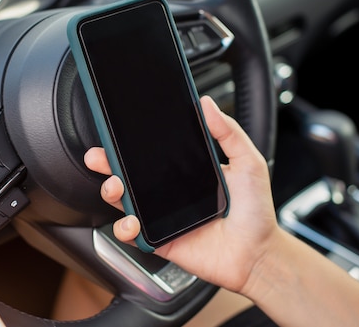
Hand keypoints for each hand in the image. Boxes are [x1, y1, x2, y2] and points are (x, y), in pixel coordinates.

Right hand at [84, 95, 280, 293]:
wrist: (258, 254)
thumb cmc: (255, 212)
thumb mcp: (248, 163)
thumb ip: (228, 133)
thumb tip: (208, 105)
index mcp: (184, 171)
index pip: (150, 154)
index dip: (128, 144)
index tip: (115, 132)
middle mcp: (168, 192)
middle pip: (127, 174)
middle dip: (107, 164)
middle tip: (100, 157)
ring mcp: (161, 217)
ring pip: (123, 202)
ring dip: (111, 192)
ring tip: (116, 187)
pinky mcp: (159, 240)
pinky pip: (132, 234)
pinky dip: (124, 228)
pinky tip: (132, 221)